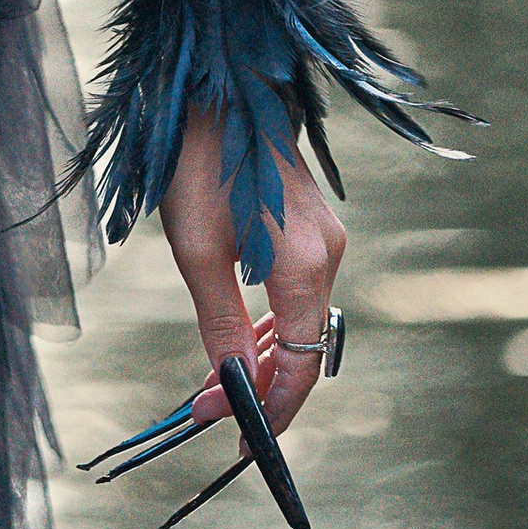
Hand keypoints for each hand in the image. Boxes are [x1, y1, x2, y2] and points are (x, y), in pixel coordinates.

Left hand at [158, 104, 343, 441]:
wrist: (224, 88)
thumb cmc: (202, 164)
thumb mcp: (197, 250)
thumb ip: (220, 322)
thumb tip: (228, 387)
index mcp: (306, 266)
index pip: (300, 366)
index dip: (271, 410)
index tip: (237, 440)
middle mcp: (330, 256)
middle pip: (307, 349)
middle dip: (266, 390)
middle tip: (217, 416)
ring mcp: (329, 240)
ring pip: (305, 323)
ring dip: (269, 359)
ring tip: (224, 385)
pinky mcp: (316, 228)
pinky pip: (302, 295)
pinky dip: (276, 325)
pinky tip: (246, 341)